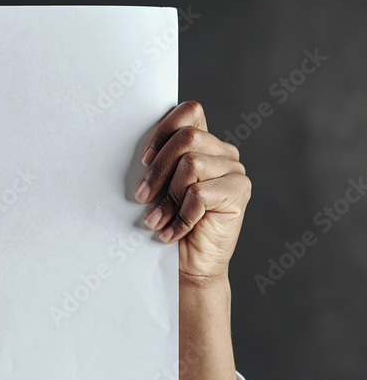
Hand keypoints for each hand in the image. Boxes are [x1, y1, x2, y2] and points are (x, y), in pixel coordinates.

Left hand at [135, 100, 250, 286]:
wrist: (186, 267)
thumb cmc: (166, 224)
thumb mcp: (156, 188)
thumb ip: (157, 162)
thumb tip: (140, 150)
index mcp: (203, 143)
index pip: (189, 112)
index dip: (163, 130)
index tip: (143, 160)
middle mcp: (223, 153)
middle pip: (187, 138)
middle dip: (157, 170)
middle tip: (141, 197)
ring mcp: (234, 171)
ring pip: (192, 164)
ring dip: (167, 198)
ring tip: (155, 221)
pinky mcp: (239, 192)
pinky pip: (200, 193)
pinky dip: (180, 216)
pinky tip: (171, 233)